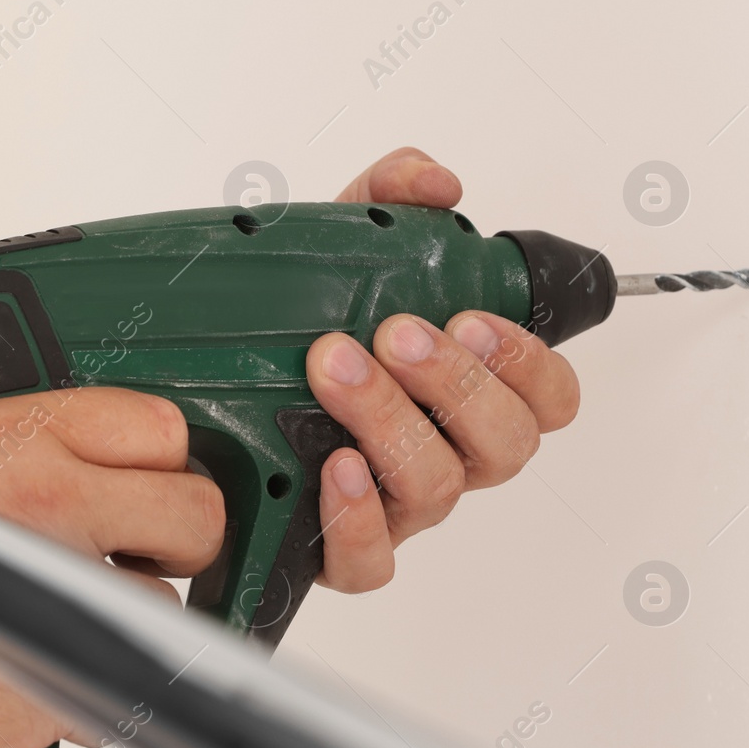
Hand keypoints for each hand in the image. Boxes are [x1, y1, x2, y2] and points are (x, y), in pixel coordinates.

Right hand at [0, 387, 219, 747]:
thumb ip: (26, 451)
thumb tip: (93, 468)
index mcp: (23, 438)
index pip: (161, 431)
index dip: (161, 464)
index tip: (150, 486)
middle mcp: (52, 508)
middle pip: (196, 517)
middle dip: (178, 539)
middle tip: (142, 552)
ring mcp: (58, 599)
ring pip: (166, 608)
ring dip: (130, 618)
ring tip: (57, 619)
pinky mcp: (48, 687)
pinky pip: (117, 691)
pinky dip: (88, 691)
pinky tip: (28, 670)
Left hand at [308, 148, 581, 592]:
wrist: (200, 388)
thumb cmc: (297, 326)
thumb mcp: (341, 246)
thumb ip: (392, 197)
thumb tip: (438, 184)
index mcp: (469, 392)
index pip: (548, 397)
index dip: (528, 362)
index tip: (472, 318)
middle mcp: (447, 452)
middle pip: (506, 446)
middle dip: (457, 384)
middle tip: (398, 333)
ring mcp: (398, 505)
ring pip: (437, 489)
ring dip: (391, 421)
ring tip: (334, 366)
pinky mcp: (340, 550)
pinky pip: (372, 563)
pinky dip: (358, 517)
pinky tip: (329, 465)